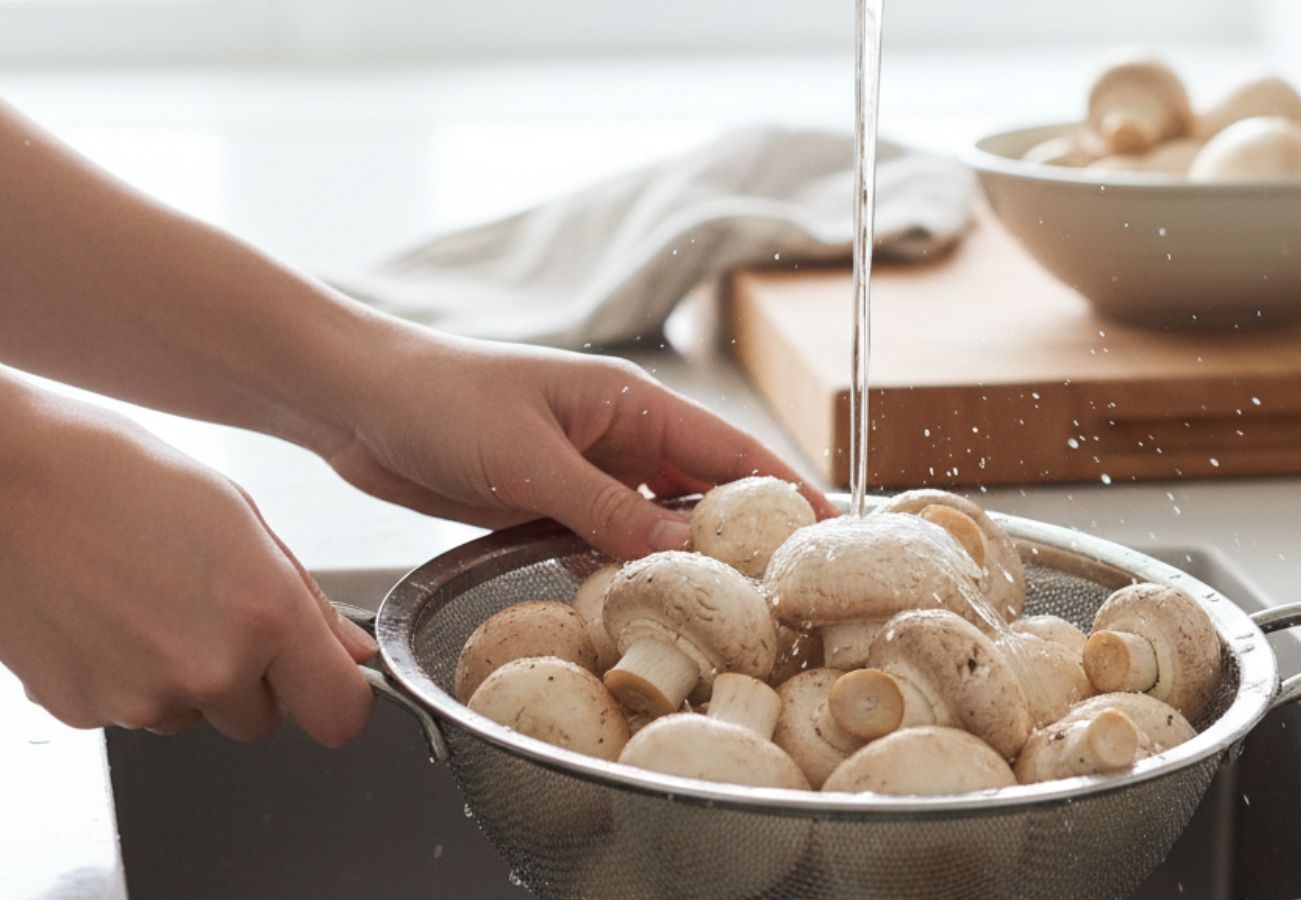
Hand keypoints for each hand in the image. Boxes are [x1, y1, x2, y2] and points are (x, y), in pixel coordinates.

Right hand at [0, 385, 375, 744]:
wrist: (5, 482)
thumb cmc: (120, 479)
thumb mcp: (242, 521)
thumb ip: (308, 603)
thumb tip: (349, 654)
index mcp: (265, 616)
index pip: (340, 716)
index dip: (334, 697)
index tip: (323, 678)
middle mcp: (208, 669)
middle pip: (262, 721)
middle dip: (253, 681)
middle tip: (213, 612)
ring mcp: (140, 698)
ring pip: (194, 716)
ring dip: (187, 678)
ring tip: (149, 600)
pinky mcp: (81, 710)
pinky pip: (132, 711)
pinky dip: (128, 678)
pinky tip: (107, 618)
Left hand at [320, 335, 833, 558]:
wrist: (354, 401)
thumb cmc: (438, 399)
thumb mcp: (529, 460)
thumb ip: (606, 508)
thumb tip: (682, 549)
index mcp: (631, 403)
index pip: (732, 449)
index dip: (787, 491)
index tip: (831, 534)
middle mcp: (620, 437)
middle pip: (705, 492)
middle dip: (744, 537)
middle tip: (785, 591)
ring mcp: (587, 472)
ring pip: (658, 525)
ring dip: (685, 562)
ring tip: (727, 612)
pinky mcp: (551, 504)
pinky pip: (609, 543)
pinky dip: (629, 572)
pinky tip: (647, 609)